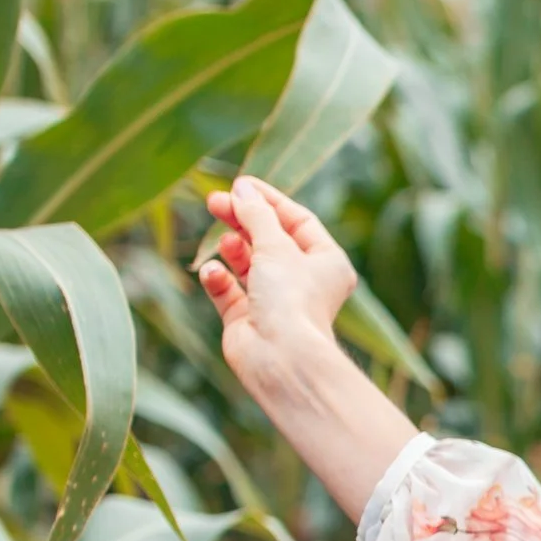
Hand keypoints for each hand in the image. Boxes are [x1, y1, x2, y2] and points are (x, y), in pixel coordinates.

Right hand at [197, 175, 357, 395]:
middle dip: (243, 220)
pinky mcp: (248, 320)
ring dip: (234, 248)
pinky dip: (219, 279)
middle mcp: (305, 282)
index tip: (239, 184)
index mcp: (327, 263)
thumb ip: (256, 215)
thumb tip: (241, 190)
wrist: (280, 357)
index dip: (269, 201)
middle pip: (269, 240)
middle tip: (214, 201)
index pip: (298, 221)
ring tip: (224, 240)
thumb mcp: (275, 245)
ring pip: (249, 264)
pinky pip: (228, 291)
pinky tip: (213, 272)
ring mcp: (275, 302)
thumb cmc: (291, 298)